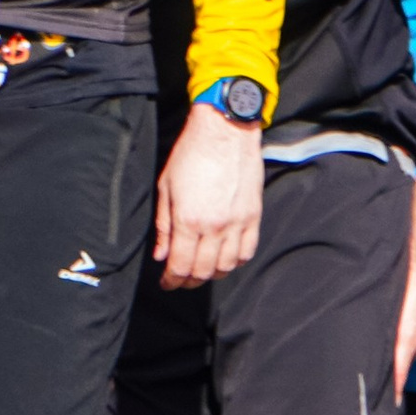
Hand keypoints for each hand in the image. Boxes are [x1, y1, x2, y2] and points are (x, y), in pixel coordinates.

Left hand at [155, 102, 264, 286]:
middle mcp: (214, 227)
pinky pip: (247, 252)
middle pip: (203, 271)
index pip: (180, 266)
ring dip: (213, 274)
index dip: (172, 280)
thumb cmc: (191, 154)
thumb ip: (164, 225)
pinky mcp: (253, 217)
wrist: (225, 132)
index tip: (167, 283)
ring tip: (203, 270)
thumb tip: (162, 256)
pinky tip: (226, 259)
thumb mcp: (166, 188)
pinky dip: (236, 262)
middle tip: (181, 279)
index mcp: (188, 220)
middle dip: (189, 281)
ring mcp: (237, 224)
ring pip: (227, 267)